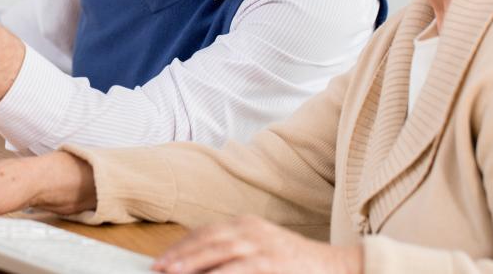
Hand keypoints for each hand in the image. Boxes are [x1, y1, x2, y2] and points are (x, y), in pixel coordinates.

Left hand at [153, 216, 361, 273]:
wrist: (333, 266)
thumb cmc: (293, 262)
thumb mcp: (261, 250)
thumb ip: (234, 254)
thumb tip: (202, 266)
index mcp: (247, 224)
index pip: (206, 231)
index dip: (183, 245)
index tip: (164, 258)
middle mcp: (252, 230)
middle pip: (208, 239)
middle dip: (181, 253)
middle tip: (159, 267)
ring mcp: (262, 245)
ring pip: (220, 251)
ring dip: (193, 263)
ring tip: (173, 273)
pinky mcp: (272, 262)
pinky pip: (239, 269)